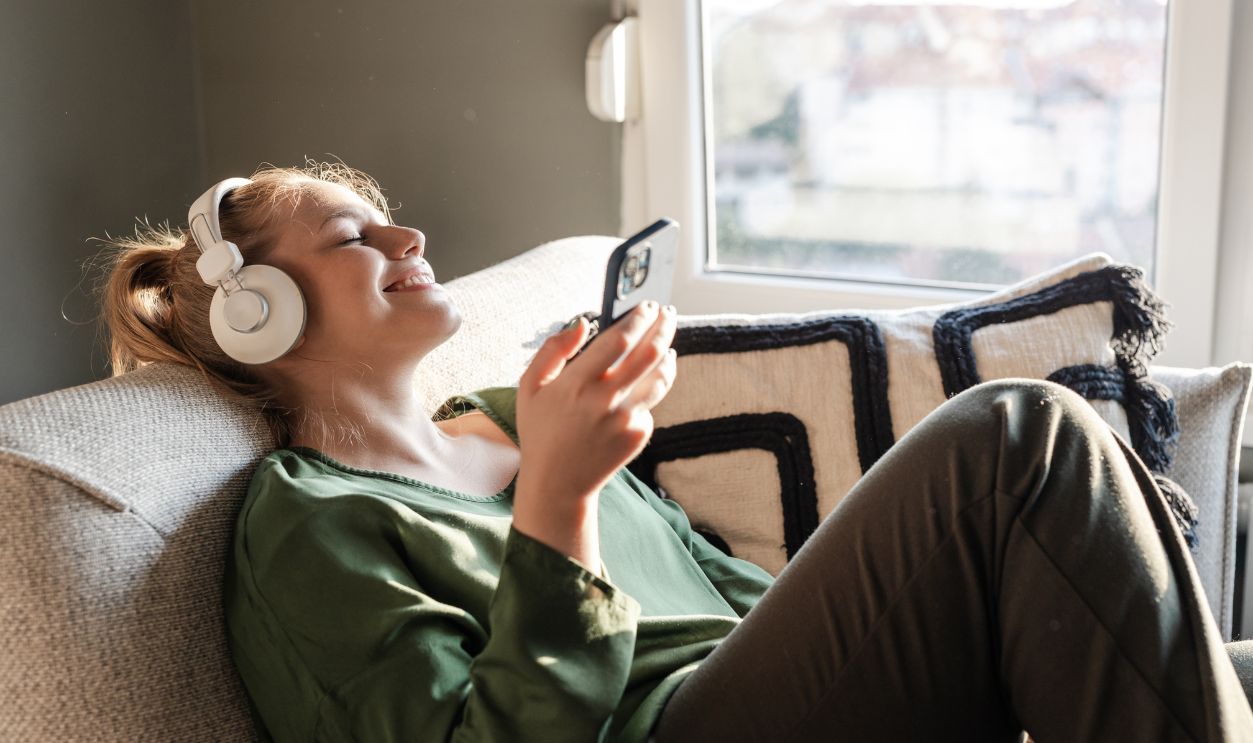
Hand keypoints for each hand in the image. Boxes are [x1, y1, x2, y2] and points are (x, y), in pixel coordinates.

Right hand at [515, 301, 678, 501]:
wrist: (557, 484)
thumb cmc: (542, 431)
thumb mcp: (530, 387)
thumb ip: (553, 350)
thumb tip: (582, 323)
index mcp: (576, 383)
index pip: (619, 340)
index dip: (637, 318)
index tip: (647, 305)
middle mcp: (605, 400)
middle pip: (649, 353)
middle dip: (663, 327)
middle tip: (669, 313)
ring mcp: (625, 419)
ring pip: (661, 377)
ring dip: (668, 355)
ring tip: (667, 345)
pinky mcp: (638, 435)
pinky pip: (649, 405)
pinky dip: (646, 393)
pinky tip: (638, 389)